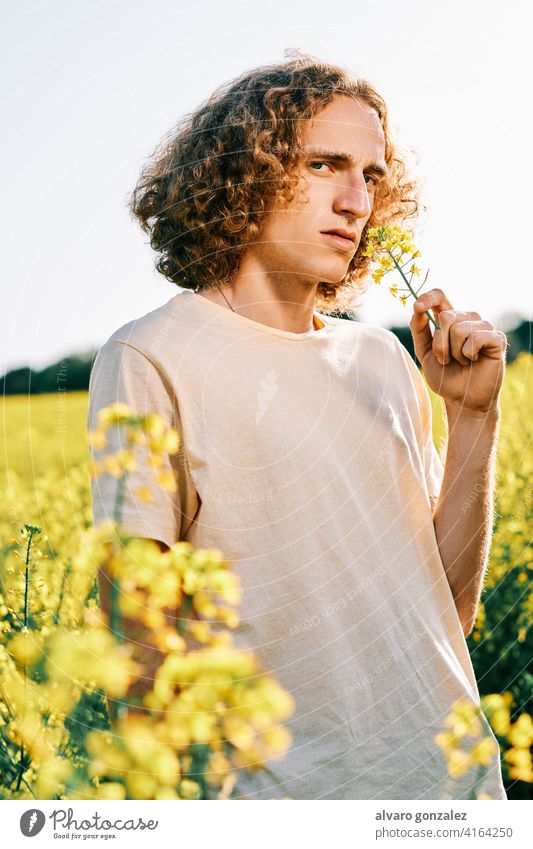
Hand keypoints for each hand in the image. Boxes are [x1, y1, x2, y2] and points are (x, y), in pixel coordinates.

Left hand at [410, 288, 507, 414]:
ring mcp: (483, 326)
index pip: (440, 296)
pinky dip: (469, 354)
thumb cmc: (444, 375)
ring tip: (461, 361)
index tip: (417, 307)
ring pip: (459, 329)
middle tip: (446, 359)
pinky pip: (476, 338)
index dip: (428, 297)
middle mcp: (467, 318)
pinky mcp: (496, 338)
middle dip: (439, 344)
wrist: (462, 398)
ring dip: (454, 352)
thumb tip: (417, 309)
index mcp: (450, 319)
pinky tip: (474, 361)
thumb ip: (419, 330)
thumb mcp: (424, 353)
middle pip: (446, 316)